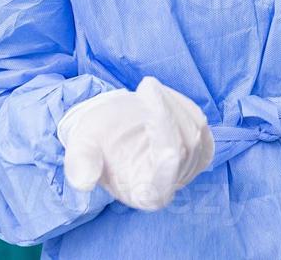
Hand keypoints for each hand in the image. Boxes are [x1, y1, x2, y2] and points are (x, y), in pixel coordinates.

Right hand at [58, 76, 213, 210]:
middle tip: (145, 86)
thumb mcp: (81, 148)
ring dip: (171, 102)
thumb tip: (84, 182)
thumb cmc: (96, 140)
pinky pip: (199, 121)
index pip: (161, 189)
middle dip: (164, 112)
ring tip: (147, 90)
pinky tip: (163, 98)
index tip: (168, 152)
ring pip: (193, 130)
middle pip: (181, 149)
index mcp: (142, 194)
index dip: (167, 172)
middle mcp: (170, 186)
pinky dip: (182, 103)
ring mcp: (189, 166)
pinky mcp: (200, 147)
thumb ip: (80, 164)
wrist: (111, 127)